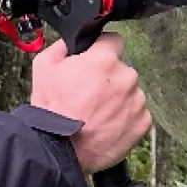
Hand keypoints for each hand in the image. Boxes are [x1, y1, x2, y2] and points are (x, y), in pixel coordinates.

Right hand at [31, 33, 151, 173]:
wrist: (60, 146)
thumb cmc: (52, 107)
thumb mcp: (43, 65)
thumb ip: (62, 47)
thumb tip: (72, 42)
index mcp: (103, 59)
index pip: (114, 40)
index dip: (102, 48)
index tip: (96, 59)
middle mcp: (125, 77)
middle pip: (120, 70)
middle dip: (107, 78)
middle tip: (89, 93)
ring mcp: (137, 101)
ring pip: (129, 92)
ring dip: (117, 98)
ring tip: (96, 112)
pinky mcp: (143, 123)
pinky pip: (136, 113)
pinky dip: (125, 117)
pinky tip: (106, 124)